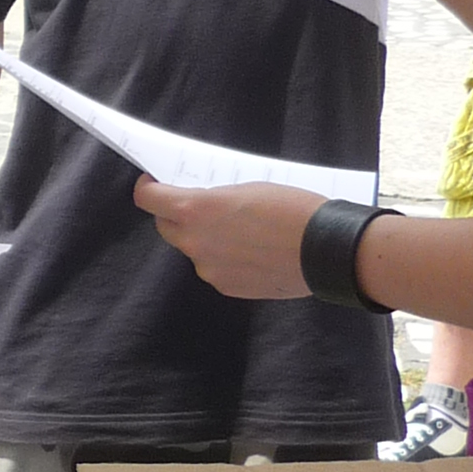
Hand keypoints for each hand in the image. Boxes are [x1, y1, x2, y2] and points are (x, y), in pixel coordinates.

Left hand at [135, 176, 321, 296]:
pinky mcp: (227, 287)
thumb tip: (204, 207)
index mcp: (195, 210)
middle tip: (199, 207)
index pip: (148, 199)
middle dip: (176, 215)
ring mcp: (209, 269)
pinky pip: (216, 269)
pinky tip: (253, 253)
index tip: (154, 184)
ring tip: (242, 232)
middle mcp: (194, 242)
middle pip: (166, 227)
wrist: (324, 249)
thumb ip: (214, 200)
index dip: (148, 189)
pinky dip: (226, 260)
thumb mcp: (247, 189)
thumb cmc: (291, 209)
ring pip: (194, 250)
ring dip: (206, 240)